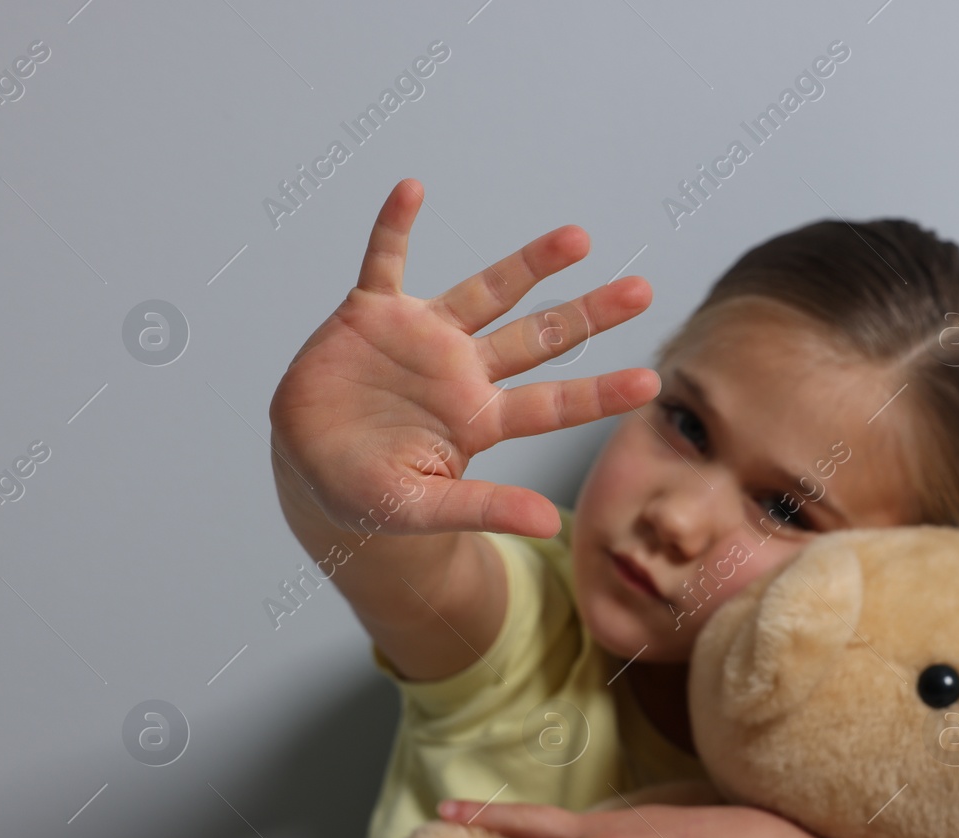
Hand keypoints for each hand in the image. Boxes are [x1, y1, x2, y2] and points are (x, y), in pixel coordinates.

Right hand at [267, 177, 658, 539]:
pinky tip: (412, 190)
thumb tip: (550, 526)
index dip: (600, 393)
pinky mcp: (371, 314)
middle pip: (538, 337)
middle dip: (588, 314)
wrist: (307, 467)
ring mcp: (422, 338)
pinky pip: (384, 260)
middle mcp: (463, 371)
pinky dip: (395, 227)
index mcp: (480, 419)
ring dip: (529, 263)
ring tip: (579, 237)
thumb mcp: (422, 508)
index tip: (651, 384)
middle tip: (641, 290)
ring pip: (487, 291)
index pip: (553, 404)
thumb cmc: (368, 494)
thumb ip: (485, 508)